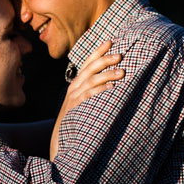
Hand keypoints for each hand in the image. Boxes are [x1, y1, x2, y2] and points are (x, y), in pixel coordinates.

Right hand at [51, 40, 123, 157]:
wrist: (61, 143)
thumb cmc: (76, 122)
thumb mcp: (83, 104)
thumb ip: (93, 92)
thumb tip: (112, 84)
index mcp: (76, 84)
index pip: (87, 63)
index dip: (98, 51)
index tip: (110, 41)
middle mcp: (74, 88)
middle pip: (90, 68)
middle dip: (105, 59)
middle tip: (120, 55)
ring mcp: (74, 98)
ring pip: (91, 81)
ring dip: (107, 75)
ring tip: (122, 72)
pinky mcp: (75, 109)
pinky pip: (89, 96)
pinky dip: (101, 91)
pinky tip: (112, 89)